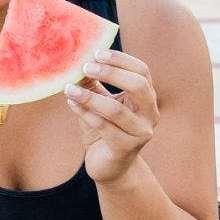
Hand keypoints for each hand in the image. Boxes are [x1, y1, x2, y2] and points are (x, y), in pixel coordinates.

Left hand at [63, 49, 158, 182]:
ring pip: (116, 110)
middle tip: (86, 67)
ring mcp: (141, 133)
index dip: (121, 60)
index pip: (142, 71)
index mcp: (147, 98)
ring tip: (69, 88)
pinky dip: (85, 113)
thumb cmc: (105, 130)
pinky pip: (104, 127)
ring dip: (90, 97)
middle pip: (139, 85)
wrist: (108, 166)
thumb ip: (93, 83)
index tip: (97, 53)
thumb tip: (77, 59)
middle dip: (111, 73)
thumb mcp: (100, 102)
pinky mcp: (126, 148)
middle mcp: (150, 115)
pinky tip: (71, 103)